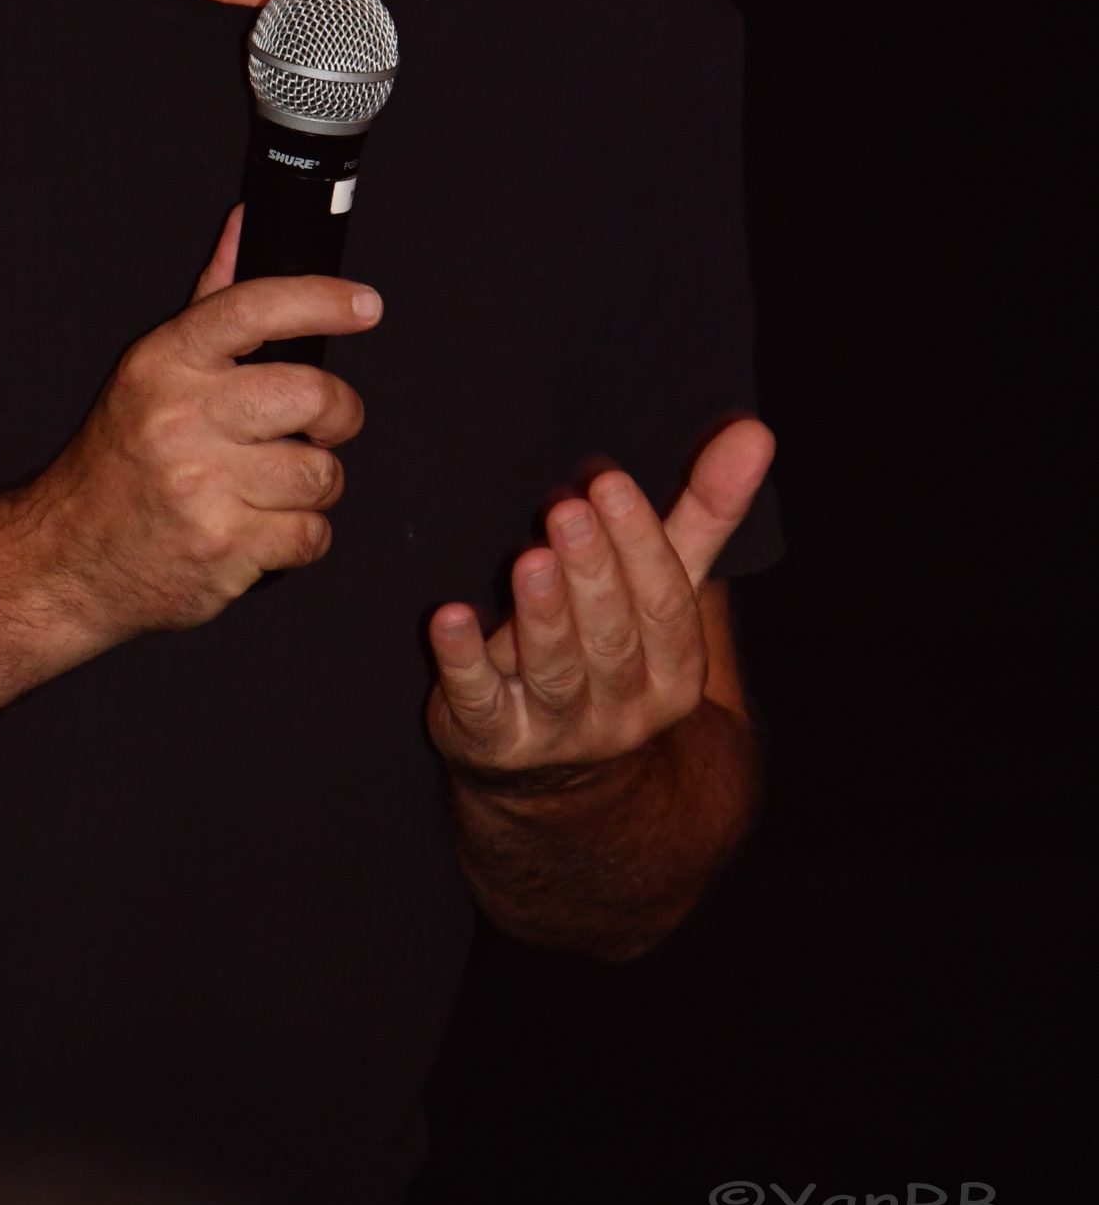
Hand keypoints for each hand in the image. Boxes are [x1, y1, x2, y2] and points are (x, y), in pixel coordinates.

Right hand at [31, 203, 381, 638]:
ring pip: (320, 472)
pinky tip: (265, 526)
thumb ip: (211, 301)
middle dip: (338, 413)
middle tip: (324, 423)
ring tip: (277, 483)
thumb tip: (245, 225)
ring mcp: (202, 488)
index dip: (320, 298)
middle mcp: (180, 420)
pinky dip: (303, 535)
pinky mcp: (224, 549)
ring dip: (316, 483)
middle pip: (311, 394)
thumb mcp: (152, 370)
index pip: (253, 308)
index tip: (364, 305)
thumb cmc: (121, 459)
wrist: (69, 557)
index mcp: (164, 363)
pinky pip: (312, 534)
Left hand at [423, 419, 775, 784]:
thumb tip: (756, 431)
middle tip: (568, 508)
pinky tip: (448, 617)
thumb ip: (703, 513)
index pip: (665, 605)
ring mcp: (558, 732)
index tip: (610, 482)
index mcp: (674, 672)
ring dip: (542, 614)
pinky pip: (479, 703)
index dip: (640, 545)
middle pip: (612, 637)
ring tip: (529, 558)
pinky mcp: (493, 740)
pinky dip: (462, 661)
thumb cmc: (614, 646)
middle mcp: (624, 711)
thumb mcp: (660, 585)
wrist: (554, 773)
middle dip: (592, 572)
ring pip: (555, 670)